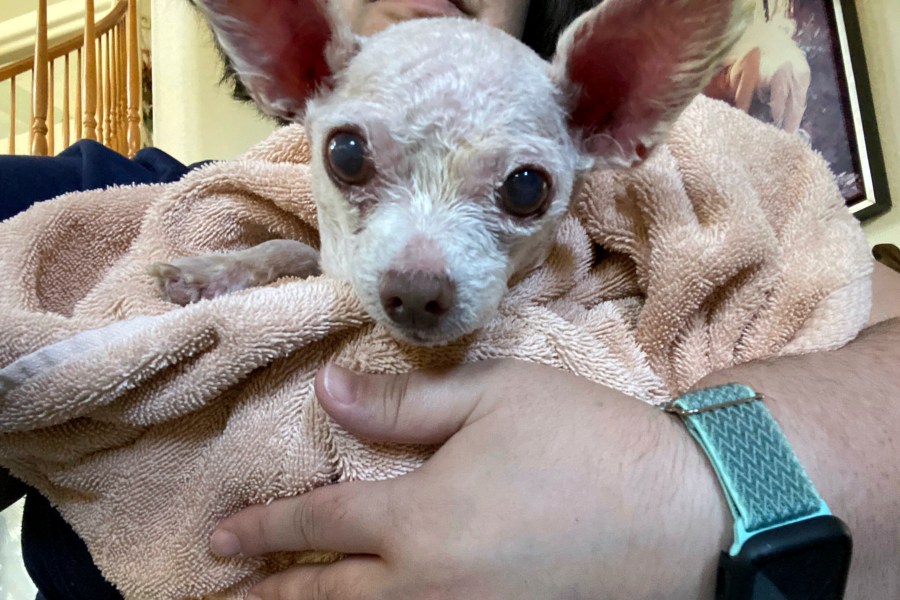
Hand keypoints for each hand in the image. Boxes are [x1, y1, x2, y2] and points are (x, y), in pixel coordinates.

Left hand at [210, 360, 727, 598]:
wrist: (686, 512)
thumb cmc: (588, 441)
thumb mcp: (495, 398)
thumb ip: (404, 404)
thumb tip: (329, 390)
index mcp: (419, 521)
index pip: (317, 526)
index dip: (263, 530)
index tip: (221, 538)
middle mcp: (429, 589)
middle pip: (326, 598)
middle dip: (268, 594)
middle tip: (224, 595)